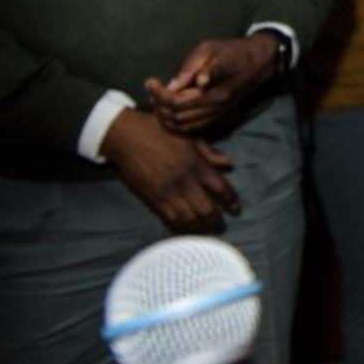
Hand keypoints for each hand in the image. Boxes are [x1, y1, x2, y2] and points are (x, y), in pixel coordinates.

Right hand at [103, 111, 240, 233]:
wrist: (127, 137)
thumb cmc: (160, 132)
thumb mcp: (189, 137)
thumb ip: (210, 152)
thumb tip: (229, 163)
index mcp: (196, 164)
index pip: (221, 188)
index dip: (231, 201)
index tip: (236, 209)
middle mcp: (184, 181)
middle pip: (207, 209)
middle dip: (216, 220)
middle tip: (221, 225)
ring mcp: (167, 192)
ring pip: (189, 218)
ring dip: (200, 227)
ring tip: (207, 232)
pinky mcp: (152, 199)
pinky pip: (169, 219)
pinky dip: (180, 227)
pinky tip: (186, 230)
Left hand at [148, 34, 279, 133]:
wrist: (259, 62)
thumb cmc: (232, 51)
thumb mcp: (209, 50)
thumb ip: (191, 68)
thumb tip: (173, 86)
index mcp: (214, 92)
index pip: (177, 102)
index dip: (159, 94)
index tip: (150, 81)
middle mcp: (216, 108)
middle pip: (176, 117)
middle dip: (159, 105)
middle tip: (152, 89)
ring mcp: (217, 114)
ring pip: (182, 126)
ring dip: (165, 116)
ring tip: (157, 98)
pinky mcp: (217, 117)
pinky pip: (191, 128)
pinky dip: (175, 122)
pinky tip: (169, 108)